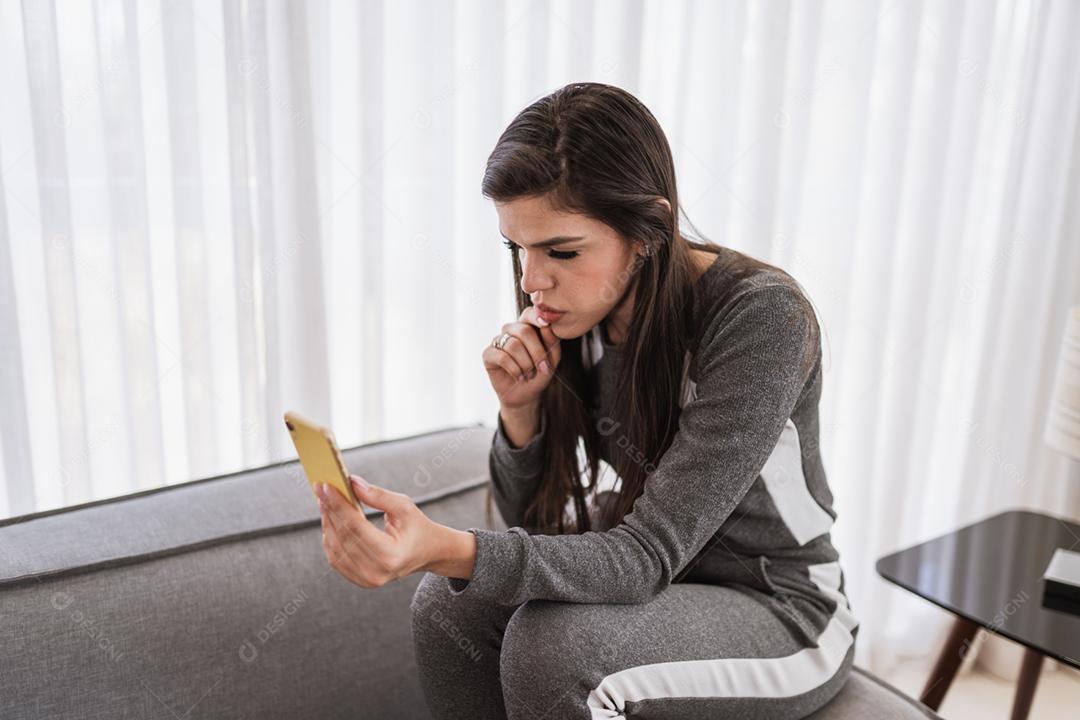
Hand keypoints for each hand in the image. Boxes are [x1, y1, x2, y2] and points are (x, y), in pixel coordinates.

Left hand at [317, 474, 438, 587]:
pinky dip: (329, 537)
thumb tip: (351, 483)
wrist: (427, 552)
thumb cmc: (417, 527)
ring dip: (327, 522)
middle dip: (330, 510)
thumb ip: (378, 496)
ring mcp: (367, 580)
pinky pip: (335, 558)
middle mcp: (377, 572)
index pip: (357, 527)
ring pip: (335, 548)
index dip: (339, 505)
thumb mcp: (404, 507)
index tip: (326, 486)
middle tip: (321, 488)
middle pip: (344, 537)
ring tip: (324, 501)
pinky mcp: (359, 580)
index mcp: (391, 556)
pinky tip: (330, 519)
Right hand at [482, 305, 561, 409]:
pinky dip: (515, 369)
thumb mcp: (552, 359)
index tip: (545, 325)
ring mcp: (498, 341)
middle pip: (524, 331)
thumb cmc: (539, 374)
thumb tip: (546, 326)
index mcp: (527, 326)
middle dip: (537, 352)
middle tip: (542, 368)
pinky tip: (518, 377)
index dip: (536, 317)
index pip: (529, 314)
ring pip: (514, 345)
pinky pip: (502, 357)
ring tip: (529, 375)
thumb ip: (552, 342)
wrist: (526, 395)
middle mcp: (511, 330)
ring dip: (526, 364)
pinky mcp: (488, 354)